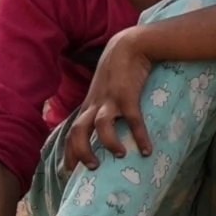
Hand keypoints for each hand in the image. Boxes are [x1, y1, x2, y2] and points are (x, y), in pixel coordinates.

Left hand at [61, 32, 162, 170]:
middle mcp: (95, 104)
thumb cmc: (119, 68)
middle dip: (80, 151)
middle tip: (91, 168)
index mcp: (89, 105)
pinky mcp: (127, 95)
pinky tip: (147, 150)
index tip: (68, 170)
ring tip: (121, 155)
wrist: (130, 45)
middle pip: (77, 130)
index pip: (71, 131)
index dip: (68, 151)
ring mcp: (110, 100)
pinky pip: (132, 119)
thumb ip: (103, 104)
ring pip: (99, 125)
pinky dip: (139, 136)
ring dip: (108, 143)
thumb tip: (108, 124)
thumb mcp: (105, 88)